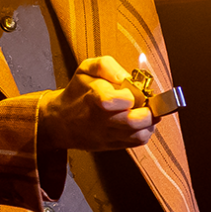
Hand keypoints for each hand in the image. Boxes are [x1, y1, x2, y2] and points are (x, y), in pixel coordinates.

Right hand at [39, 56, 155, 153]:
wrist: (61, 121)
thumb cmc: (77, 93)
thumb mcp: (86, 69)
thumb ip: (106, 65)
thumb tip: (124, 76)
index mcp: (94, 99)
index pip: (118, 100)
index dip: (129, 94)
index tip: (129, 89)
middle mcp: (102, 121)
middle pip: (135, 120)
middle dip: (147, 109)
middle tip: (146, 101)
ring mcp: (109, 136)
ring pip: (141, 133)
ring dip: (148, 120)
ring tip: (142, 110)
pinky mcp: (114, 145)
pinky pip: (139, 141)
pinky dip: (145, 130)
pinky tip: (139, 121)